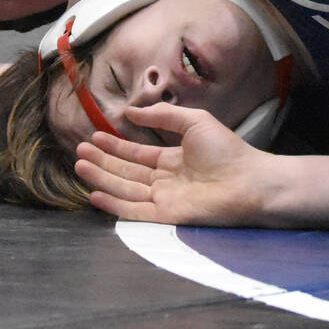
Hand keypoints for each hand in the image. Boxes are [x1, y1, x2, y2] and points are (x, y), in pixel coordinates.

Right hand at [72, 102, 276, 224]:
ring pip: (125, 190)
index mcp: (173, 161)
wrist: (249, 180)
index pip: (137, 156)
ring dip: (102, 178)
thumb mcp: (194, 122)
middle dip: (102, 161)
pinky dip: (114, 204)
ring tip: (80, 165)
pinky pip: (134, 211)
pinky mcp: (166, 216)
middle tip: (79, 151)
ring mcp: (165, 200)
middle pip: (126, 173)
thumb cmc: (227, 150)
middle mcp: (166, 181)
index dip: (116, 147)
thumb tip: (131, 112)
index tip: (94, 136)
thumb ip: (163, 116)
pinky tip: (95, 192)